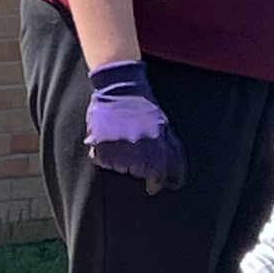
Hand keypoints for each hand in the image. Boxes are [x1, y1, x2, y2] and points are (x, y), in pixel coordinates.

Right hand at [84, 62, 186, 192]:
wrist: (119, 88)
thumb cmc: (144, 108)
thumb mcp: (165, 127)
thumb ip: (171, 154)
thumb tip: (175, 179)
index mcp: (155, 151)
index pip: (157, 178)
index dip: (156, 182)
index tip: (152, 184)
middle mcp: (136, 154)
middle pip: (137, 173)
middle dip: (138, 165)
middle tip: (135, 145)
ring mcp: (117, 151)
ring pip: (119, 168)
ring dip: (120, 159)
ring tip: (122, 138)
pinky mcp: (99, 147)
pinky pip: (100, 160)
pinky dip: (103, 154)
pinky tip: (109, 138)